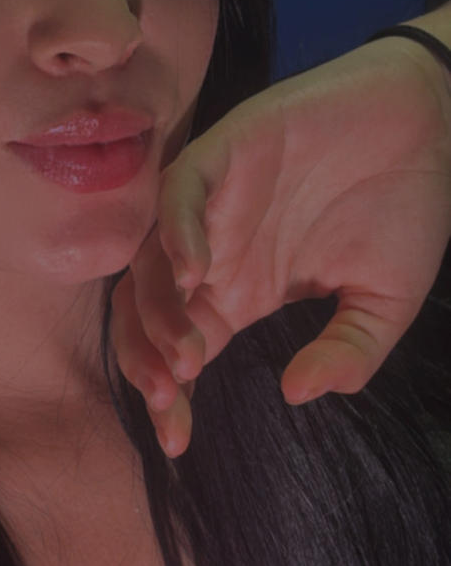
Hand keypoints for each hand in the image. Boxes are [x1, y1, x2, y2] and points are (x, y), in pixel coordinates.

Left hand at [111, 37, 450, 456]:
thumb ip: (349, 350)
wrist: (430, 122)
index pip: (180, 349)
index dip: (169, 396)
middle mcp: (215, 250)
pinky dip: (177, 231)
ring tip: (187, 353)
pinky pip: (178, 193)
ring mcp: (214, 202)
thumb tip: (296, 394)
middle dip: (144, 357)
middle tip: (171, 395)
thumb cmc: (405, 206)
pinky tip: (196, 272)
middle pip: (146, 309)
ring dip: (156, 308)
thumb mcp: (385, 301)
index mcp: (242, 289)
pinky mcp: (224, 151)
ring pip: (149, 258)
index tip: (177, 443)